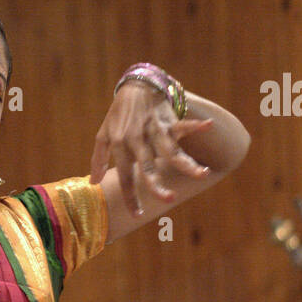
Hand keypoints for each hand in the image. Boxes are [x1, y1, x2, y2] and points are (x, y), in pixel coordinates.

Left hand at [89, 83, 213, 216]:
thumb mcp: (104, 134)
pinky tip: (208, 126)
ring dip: (187, 162)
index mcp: (119, 145)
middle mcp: (137, 139)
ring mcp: (153, 129)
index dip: (131, 196)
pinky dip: (196, 125)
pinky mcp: (167, 120)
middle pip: (147, 167)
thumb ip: (98, 158)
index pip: (125, 176)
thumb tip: (92, 182)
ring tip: (203, 174)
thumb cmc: (118, 114)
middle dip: (157, 184)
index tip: (137, 215)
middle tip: (168, 200)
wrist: (135, 86)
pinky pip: (182, 123)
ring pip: (171, 150)